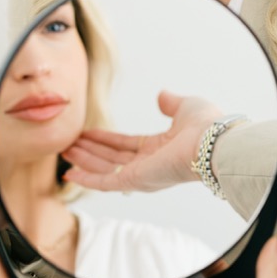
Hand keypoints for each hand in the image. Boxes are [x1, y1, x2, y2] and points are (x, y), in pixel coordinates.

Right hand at [61, 90, 220, 192]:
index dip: (105, 139)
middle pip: (112, 159)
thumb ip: (171, 103)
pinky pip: (106, 182)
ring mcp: (141, 174)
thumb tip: (161, 95)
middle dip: (89, 151)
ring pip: (105, 169)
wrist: (212, 141)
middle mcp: (149, 164)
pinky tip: (69, 172)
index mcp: (160, 148)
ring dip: (84, 160)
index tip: (87, 132)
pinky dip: (87, 179)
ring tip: (64, 150)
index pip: (126, 145)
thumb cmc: (205, 125)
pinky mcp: (135, 181)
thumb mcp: (185, 106)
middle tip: (68, 143)